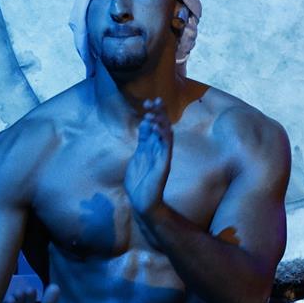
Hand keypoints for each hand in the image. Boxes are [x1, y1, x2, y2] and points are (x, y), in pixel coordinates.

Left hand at [125, 97, 172, 218]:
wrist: (142, 202)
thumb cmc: (139, 182)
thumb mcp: (138, 156)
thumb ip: (143, 141)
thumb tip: (145, 124)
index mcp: (152, 147)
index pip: (155, 125)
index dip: (153, 113)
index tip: (147, 102)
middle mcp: (159, 149)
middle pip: (162, 126)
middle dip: (159, 112)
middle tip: (153, 100)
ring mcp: (163, 155)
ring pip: (166, 133)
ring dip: (159, 121)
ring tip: (151, 112)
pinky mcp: (164, 163)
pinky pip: (166, 146)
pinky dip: (162, 135)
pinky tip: (155, 126)